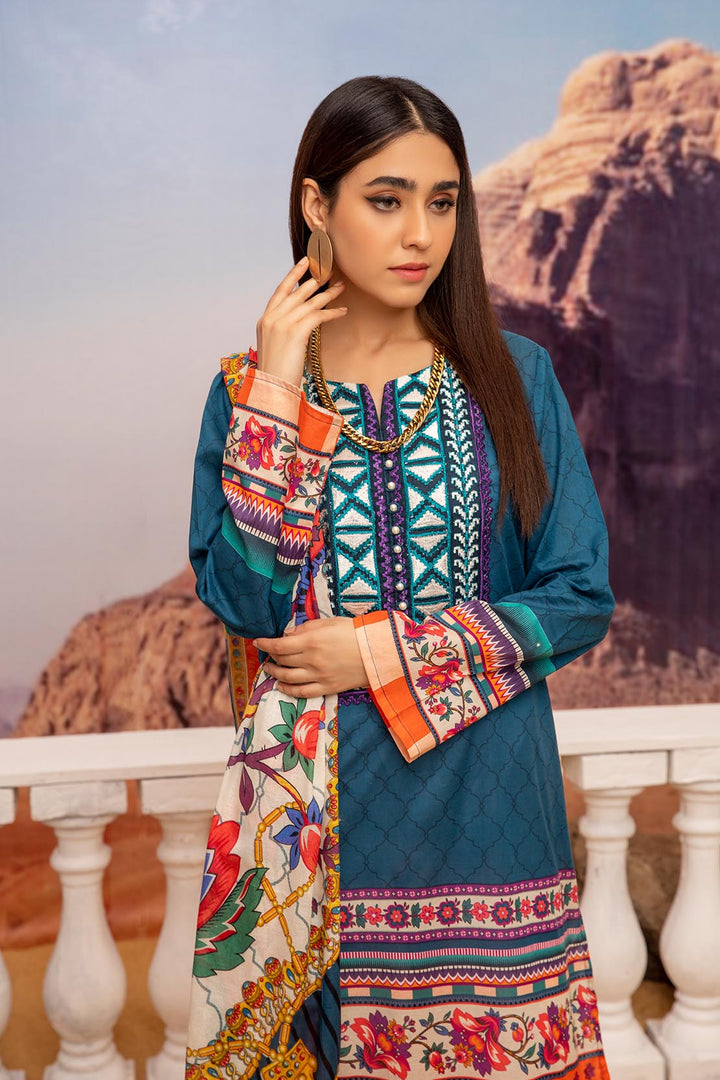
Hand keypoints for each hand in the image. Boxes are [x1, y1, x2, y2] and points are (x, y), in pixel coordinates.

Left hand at [254, 617, 368, 696]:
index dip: (265, 644)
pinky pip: (302, 692)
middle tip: (267, 654)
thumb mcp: (329, 622)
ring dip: (275, 674)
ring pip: (288, 678)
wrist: (378, 651)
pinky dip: (288, 690)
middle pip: (282, 661)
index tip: (258, 641)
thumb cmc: (355, 632)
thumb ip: (305, 628)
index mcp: (311, 642)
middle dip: (270, 657)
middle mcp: (312, 660)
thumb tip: (287, 634)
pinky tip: (282, 687)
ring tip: (270, 669)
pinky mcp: (327, 687)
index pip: (279, 645)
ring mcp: (319, 676)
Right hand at [255, 257, 346, 386]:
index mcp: (265, 320)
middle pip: (297, 293)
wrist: (272, 387)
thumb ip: (282, 331)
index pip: (280, 292)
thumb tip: (299, 325)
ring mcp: (282, 324)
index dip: (293, 275)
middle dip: (316, 281)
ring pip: (309, 302)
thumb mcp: (274, 347)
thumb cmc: (275, 372)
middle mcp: (272, 318)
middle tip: (331, 271)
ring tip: (341, 287)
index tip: (304, 262)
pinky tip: (342, 311)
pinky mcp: (295, 332)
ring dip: (328, 294)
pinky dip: (331, 312)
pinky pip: (317, 316)